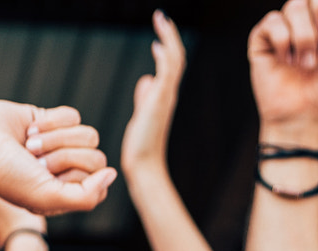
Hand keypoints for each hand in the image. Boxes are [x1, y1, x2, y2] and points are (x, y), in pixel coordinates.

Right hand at [0, 102, 114, 214]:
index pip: (97, 181)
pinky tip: (28, 129)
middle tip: (33, 161)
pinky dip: (50, 121)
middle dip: (62, 156)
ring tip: (29, 145)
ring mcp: (59, 145)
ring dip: (55, 139)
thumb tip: (112, 174)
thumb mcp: (47, 197)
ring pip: (87, 134)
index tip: (46, 177)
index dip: (74, 175)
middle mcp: (63, 172)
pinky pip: (73, 116)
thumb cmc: (6, 175)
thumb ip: (86, 197)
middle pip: (95, 157)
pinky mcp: (51, 121)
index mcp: (63, 194)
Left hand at [121, 9, 186, 175]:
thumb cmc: (141, 145)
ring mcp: (166, 97)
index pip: (170, 63)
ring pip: (175, 61)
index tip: (159, 28)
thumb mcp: (141, 114)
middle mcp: (169, 93)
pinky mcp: (160, 103)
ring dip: (168, 39)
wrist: (144, 166)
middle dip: (169, 35)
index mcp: (165, 94)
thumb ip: (145, 96)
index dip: (167, 44)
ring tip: (161, 20)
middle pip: (176, 57)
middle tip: (162, 17)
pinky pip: (167, 74)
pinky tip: (157, 45)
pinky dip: (165, 57)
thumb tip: (145, 80)